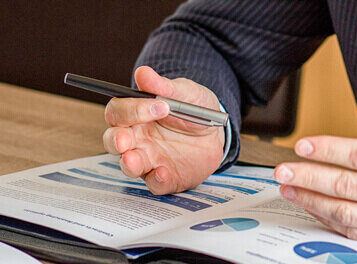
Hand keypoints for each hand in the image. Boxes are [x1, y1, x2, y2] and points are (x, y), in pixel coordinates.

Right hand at [103, 66, 224, 194]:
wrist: (216, 131)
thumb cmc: (194, 109)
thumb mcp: (184, 93)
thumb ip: (163, 86)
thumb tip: (143, 72)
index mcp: (136, 115)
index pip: (119, 112)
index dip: (133, 109)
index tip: (159, 105)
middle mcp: (136, 139)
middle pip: (113, 140)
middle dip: (116, 140)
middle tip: (124, 139)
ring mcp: (149, 159)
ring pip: (129, 165)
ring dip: (128, 163)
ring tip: (133, 159)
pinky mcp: (165, 177)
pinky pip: (154, 183)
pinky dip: (156, 180)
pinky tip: (162, 172)